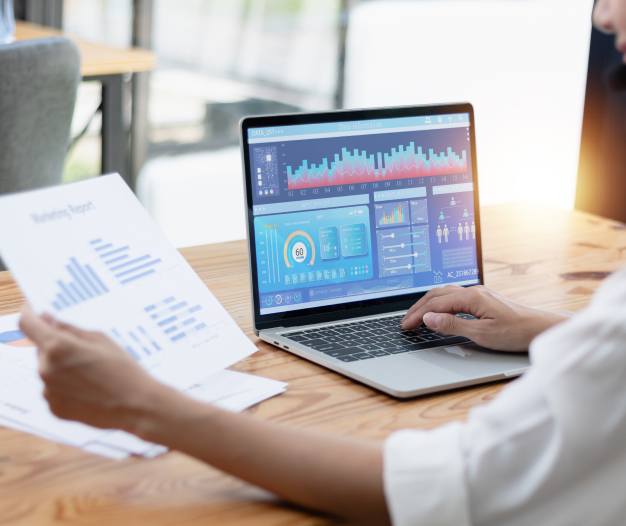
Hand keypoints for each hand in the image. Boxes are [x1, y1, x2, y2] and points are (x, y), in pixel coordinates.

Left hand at [18, 305, 171, 431]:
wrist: (136, 405)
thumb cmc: (123, 371)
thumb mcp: (101, 339)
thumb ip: (70, 329)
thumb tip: (50, 320)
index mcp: (58, 347)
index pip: (28, 323)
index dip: (30, 314)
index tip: (34, 311)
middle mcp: (46, 369)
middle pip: (41, 348)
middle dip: (56, 345)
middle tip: (84, 351)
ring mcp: (49, 391)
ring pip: (48, 369)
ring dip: (62, 366)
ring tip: (92, 373)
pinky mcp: (54, 408)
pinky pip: (53, 389)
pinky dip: (66, 385)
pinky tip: (89, 387)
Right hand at [401, 285, 569, 350]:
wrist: (541, 329)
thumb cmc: (515, 333)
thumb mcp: (481, 334)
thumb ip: (453, 325)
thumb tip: (429, 318)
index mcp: (471, 297)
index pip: (435, 304)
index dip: (418, 315)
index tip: (406, 326)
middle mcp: (473, 291)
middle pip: (437, 294)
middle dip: (418, 307)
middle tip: (405, 322)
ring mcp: (478, 294)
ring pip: (445, 293)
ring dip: (428, 303)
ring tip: (416, 315)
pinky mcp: (483, 299)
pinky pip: (454, 295)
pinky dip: (439, 302)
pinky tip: (438, 309)